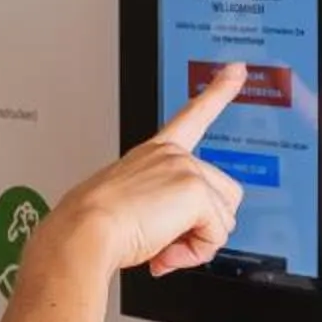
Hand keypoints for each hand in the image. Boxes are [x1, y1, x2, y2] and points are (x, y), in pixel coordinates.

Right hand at [61, 61, 249, 275]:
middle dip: (204, 225)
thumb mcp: (128, 208)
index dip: (218, 91)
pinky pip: (216, 235)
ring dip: (198, 242)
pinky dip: (195, 252)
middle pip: (224, 193)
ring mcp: (185, 169)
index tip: (237, 70)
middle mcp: (172, 156)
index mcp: (154, 153)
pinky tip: (167, 252)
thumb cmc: (93, 225)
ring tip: (163, 247)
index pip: (192, 116)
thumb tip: (173, 242)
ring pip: (223, 218)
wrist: (85, 231)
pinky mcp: (195, 192)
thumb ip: (158, 211)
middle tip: (170, 241)